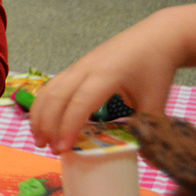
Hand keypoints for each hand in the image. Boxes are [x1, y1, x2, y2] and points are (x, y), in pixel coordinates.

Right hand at [28, 4, 195, 152]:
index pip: (80, 103)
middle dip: (46, 123)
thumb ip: (145, 129)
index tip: (63, 148)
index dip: (68, 127)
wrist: (156, 38)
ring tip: (39, 138)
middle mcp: (85, 69)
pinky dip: (44, 104)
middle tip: (47, 148)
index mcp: (106, 76)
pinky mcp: (76, 67)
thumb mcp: (156, 102)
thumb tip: (139, 157)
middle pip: (56, 96)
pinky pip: (52, 85)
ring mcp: (78, 66)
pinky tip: (45, 120)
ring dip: (39, 114)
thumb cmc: (156, 69)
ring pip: (48, 89)